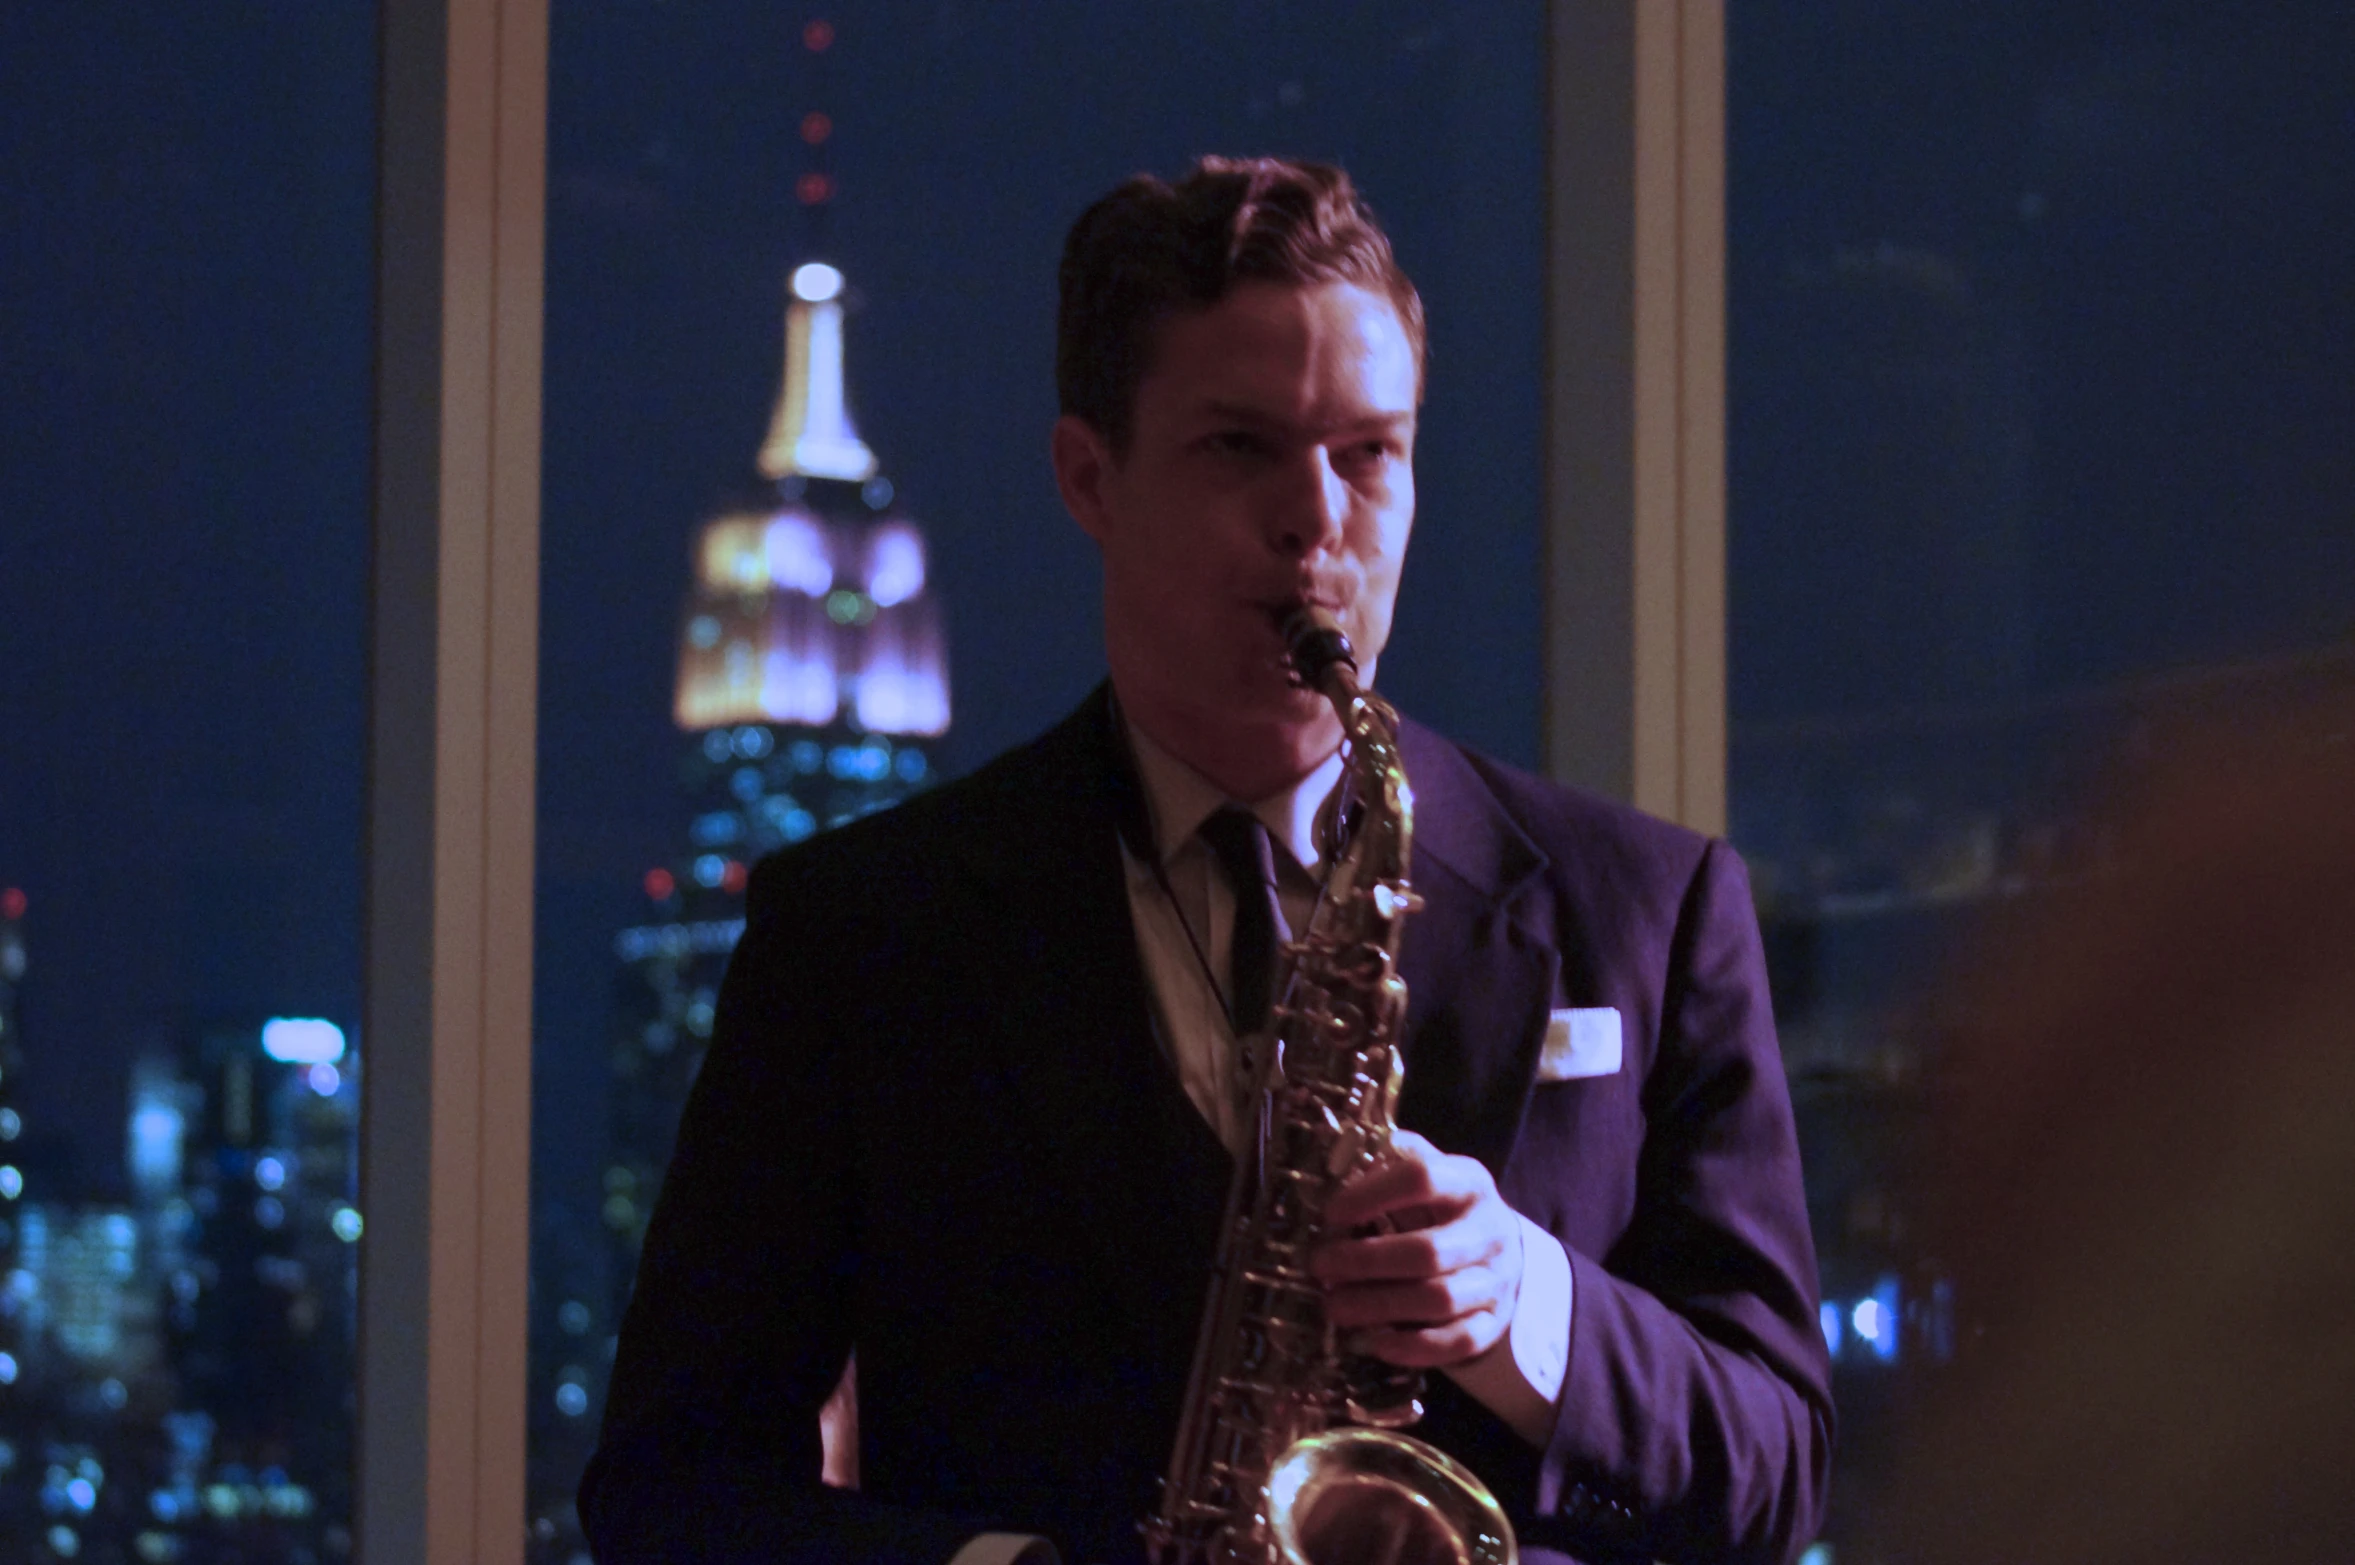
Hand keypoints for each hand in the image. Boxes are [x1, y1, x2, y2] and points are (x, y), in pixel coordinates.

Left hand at [1309, 1129, 1524, 1367]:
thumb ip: (1385, 1167)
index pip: (1422, 1179)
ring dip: (1378, 1306)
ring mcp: (1498, 1281)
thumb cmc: (1442, 1212)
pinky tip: (1375, 1342)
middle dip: (1365, 1261)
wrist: (1499, 1254)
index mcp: (1469, 1183)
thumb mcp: (1426, 1179)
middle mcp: (1491, 1231)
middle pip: (1428, 1251)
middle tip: (1319, 1266)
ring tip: (1334, 1307)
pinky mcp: (1494, 1324)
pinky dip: (1414, 1347)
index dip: (1372, 1194)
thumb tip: (1333, 1160)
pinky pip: (1458, 1342)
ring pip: (1439, 1299)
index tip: (1331, 1213)